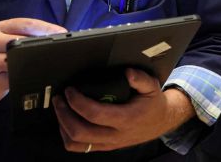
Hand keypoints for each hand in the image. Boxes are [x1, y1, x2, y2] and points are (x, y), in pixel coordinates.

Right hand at [0, 18, 65, 114]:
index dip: (46, 28)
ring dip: (36, 61)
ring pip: (17, 58)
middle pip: (22, 39)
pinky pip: (12, 75)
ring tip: (52, 62)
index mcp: (2, 27)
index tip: (63, 33)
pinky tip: (36, 76)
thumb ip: (27, 37)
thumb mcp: (9, 41)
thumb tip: (57, 36)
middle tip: (62, 49)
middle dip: (44, 44)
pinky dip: (26, 75)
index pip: (27, 24)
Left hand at [53, 68, 194, 152]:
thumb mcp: (152, 87)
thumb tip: (128, 73)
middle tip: (60, 99)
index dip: (78, 102)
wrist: (160, 122)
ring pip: (76, 143)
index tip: (70, 90)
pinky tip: (67, 122)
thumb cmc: (153, 104)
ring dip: (63, 126)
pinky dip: (68, 136)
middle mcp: (115, 135)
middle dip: (64, 114)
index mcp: (126, 119)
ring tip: (61, 109)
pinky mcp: (104, 146)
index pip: (95, 114)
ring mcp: (108, 143)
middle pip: (79, 131)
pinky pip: (80, 148)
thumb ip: (140, 79)